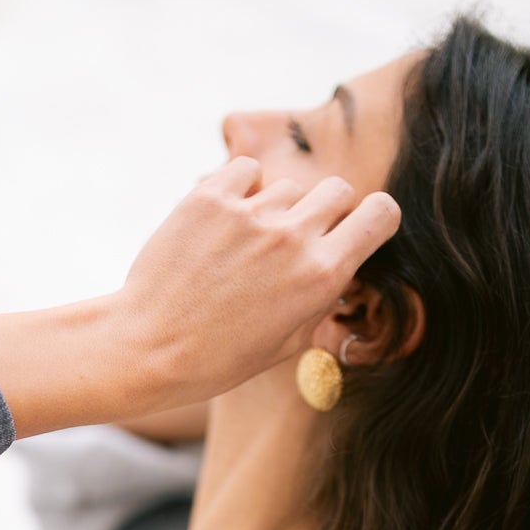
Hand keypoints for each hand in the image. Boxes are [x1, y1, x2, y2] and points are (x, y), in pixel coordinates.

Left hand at [115, 159, 399, 408]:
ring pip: (287, 186)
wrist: (148, 349)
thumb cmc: (218, 359)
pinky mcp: (209, 197)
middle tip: (297, 239)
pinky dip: (241, 189)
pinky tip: (224, 223)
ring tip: (243, 247)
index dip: (373, 220)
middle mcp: (292, 237)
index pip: (381, 214)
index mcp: (322, 275)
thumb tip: (338, 265)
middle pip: (338, 189)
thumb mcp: (288, 342)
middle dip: (326, 210)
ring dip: (275, 208)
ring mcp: (250, 213)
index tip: (354, 231)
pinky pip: (246, 170)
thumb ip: (321, 295)